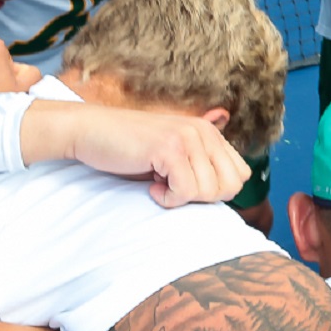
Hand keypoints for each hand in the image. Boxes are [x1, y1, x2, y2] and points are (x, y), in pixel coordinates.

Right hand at [60, 106, 249, 207]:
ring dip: (181, 197)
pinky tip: (152, 187)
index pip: (241, 175)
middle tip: (175, 188)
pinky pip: (185, 191)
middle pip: (231, 186)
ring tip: (159, 183)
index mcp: (209, 132)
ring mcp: (187, 137)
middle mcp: (204, 131)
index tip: (187, 185)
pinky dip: (167, 199)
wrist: (89, 131)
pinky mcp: (168, 149)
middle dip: (203, 198)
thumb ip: (201, 166)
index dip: (215, 190)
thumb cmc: (129, 150)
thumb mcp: (174, 154)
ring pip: (209, 191)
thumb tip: (227, 194)